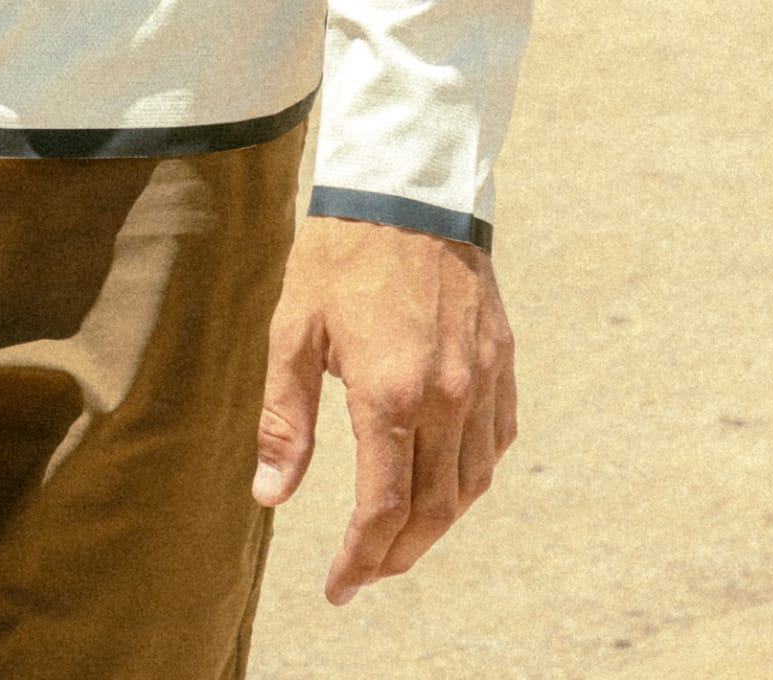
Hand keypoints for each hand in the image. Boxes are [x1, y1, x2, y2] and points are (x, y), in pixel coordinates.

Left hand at [251, 214, 515, 602]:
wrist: (407, 184)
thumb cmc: (342, 252)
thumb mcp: (294, 328)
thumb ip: (284, 418)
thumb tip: (270, 496)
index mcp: (390, 394)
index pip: (382, 509)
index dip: (361, 560)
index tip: (340, 588)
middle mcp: (447, 397)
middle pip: (433, 511)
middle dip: (398, 554)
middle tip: (367, 572)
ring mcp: (482, 379)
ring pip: (472, 484)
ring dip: (439, 524)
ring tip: (403, 537)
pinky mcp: (502, 358)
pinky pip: (497, 441)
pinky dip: (473, 477)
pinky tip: (448, 480)